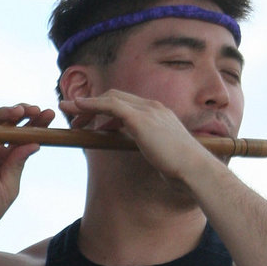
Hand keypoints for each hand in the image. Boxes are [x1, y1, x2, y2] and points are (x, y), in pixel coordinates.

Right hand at [0, 102, 55, 247]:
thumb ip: (17, 164)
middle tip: (35, 109)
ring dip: (6, 114)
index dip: (37, 125)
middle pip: (11, 125)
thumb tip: (36, 143)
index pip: (25, 138)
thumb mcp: (7, 187)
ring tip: (19, 111)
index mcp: (8, 160)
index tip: (50, 114)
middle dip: (24, 114)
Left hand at [59, 90, 222, 185]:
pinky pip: (111, 105)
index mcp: (158, 113)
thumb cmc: (181, 166)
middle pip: (115, 96)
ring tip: (72, 118)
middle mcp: (153, 107)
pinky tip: (78, 108)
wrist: (194, 169)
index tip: (90, 120)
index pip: (126, 102)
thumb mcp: (162, 152)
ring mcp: (148, 111)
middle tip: (74, 118)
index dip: (104, 108)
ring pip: (110, 98)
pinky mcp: (141, 120)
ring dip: (87, 105)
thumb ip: (151, 145)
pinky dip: (92, 104)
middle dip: (92, 105)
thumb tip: (147, 151)